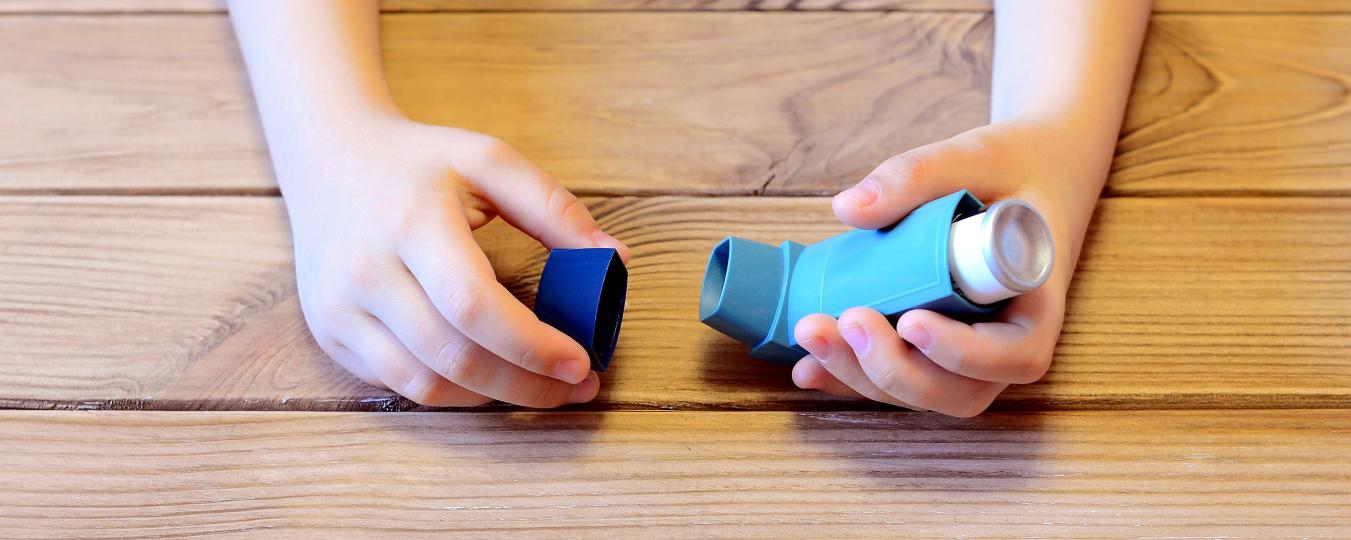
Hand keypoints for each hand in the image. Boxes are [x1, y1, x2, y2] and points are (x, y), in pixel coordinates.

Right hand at [277, 113, 628, 406]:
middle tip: (577, 386)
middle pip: (454, 355)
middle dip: (526, 383)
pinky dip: (452, 392)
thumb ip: (554, 208)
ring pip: (424, 383)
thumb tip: (615, 260)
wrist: (327, 156)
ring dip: (493, 397)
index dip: (532, 346)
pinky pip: (398, 384)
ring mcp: (339, 307)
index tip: (581, 362)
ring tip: (542, 388)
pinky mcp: (329, 331)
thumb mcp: (489, 160)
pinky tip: (491, 379)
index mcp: (410, 222)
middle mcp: (365, 270)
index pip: (474, 305)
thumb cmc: (417, 160)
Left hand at [790, 118, 1104, 416]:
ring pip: (923, 393)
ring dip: (862, 376)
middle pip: (959, 391)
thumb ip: (917, 175)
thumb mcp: (977, 155)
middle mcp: (1009, 340)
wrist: (1032, 171)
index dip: (961, 353)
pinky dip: (850, 378)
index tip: (910, 321)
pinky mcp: (935, 350)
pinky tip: (804, 366)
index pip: (1016, 354)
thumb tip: (848, 207)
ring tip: (811, 332)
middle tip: (846, 321)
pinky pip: (897, 379)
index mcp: (1038, 300)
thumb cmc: (1015, 165)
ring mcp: (971, 353)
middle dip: (894, 369)